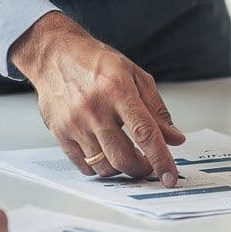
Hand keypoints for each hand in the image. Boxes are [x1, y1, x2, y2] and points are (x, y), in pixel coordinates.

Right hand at [9, 12, 185, 186]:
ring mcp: (75, 123)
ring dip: (121, 169)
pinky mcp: (60, 133)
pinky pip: (84, 165)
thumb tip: (174, 138)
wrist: (56, 55)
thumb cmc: (95, 63)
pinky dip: (100, 167)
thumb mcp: (135, 76)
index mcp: (118, 90)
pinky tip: (105, 154)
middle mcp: (95, 109)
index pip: (145, 133)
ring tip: (126, 156)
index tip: (169, 176)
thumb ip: (156, 109)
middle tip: (148, 164)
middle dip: (141, 169)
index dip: (161, 159)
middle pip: (123, 157)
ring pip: (104, 166)